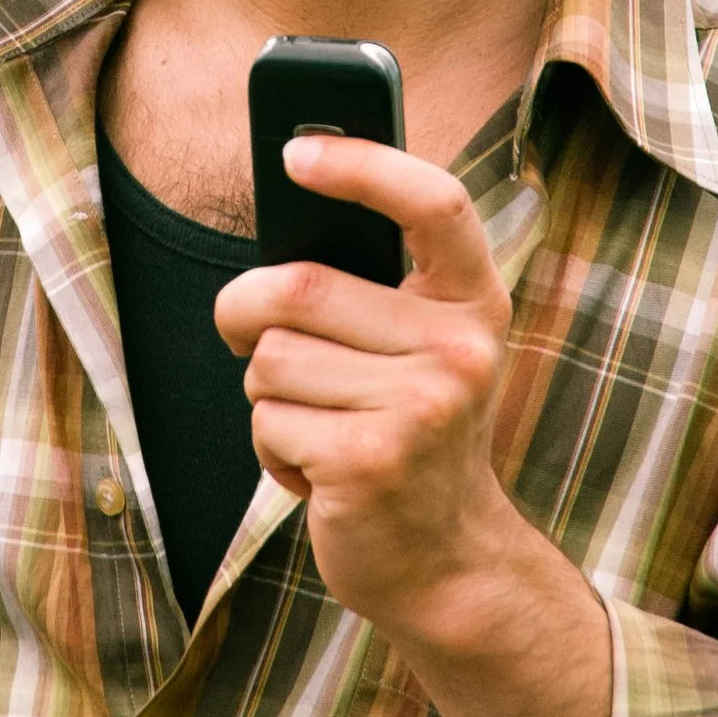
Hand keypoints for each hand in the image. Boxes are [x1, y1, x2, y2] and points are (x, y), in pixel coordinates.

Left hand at [215, 133, 613, 716]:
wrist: (447, 564)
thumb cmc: (404, 429)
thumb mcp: (410, 346)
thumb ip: (365, 281)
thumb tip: (288, 184)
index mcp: (471, 304)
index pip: (434, 203)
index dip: (363, 165)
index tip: (294, 152)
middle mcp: (460, 350)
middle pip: (296, 287)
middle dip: (246, 314)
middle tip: (252, 338)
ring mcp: (422, 409)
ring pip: (269, 357)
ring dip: (267, 394)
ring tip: (322, 426)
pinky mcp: (372, 462)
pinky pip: (266, 420)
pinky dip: (272, 449)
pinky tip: (323, 473)